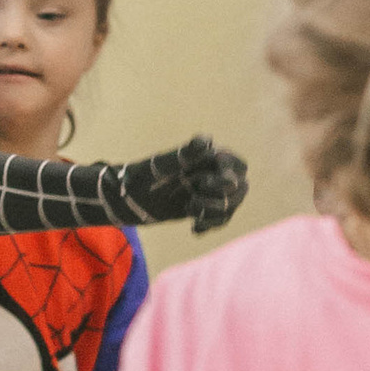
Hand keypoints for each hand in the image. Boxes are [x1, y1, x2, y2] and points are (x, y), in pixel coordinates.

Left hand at [111, 135, 247, 234]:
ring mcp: (210, 193)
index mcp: (208, 158)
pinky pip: (220, 220)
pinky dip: (210, 225)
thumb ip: (185, 154)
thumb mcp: (162, 165)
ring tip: (191, 211)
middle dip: (222, 196)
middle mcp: (213, 173)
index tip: (207, 179)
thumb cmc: (143, 176)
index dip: (230, 172)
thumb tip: (206, 141)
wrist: (129, 199)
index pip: (237, 165)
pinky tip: (194, 229)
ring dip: (216, 212)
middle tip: (195, 199)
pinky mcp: (204, 209)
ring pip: (232, 205)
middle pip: (240, 188)